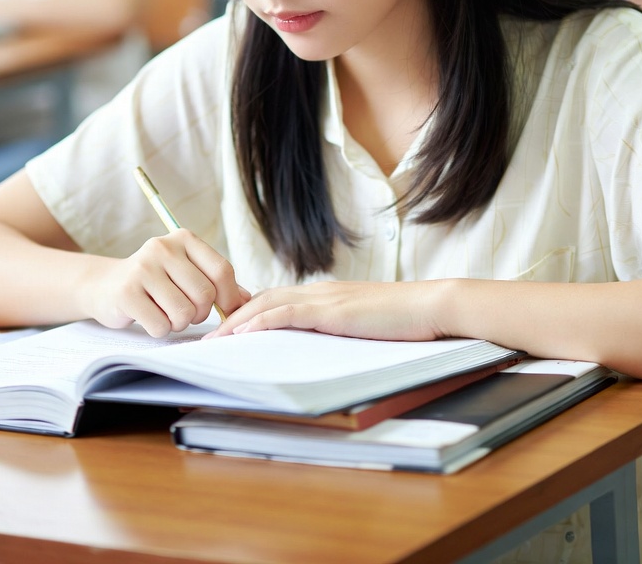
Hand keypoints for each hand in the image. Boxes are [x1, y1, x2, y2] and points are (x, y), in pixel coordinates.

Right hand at [78, 230, 249, 336]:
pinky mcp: (127, 292)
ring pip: (184, 312)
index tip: (226, 310)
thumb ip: (216, 282)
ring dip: (179, 323)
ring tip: (166, 314)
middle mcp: (163, 247)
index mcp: (184, 239)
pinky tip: (150, 318)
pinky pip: (161, 325)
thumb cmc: (155, 282)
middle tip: (187, 313)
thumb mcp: (185, 272)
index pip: (221, 270)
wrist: (105, 285)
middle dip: (201, 313)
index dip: (229, 297)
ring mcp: (143, 268)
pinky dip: (160, 330)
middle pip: (205, 294)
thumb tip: (245, 299)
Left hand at [206, 279, 452, 341]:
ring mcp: (325, 299)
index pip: (278, 300)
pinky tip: (243, 333)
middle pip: (263, 299)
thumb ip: (340, 330)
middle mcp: (319, 292)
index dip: (249, 313)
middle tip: (208, 337)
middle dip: (233, 317)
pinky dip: (262, 322)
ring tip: (213, 340)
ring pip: (269, 304)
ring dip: (237, 321)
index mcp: (326, 296)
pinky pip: (288, 314)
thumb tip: (320, 349)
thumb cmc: (406, 322)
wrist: (433, 307)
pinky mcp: (333, 310)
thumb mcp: (364, 326)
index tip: (227, 330)